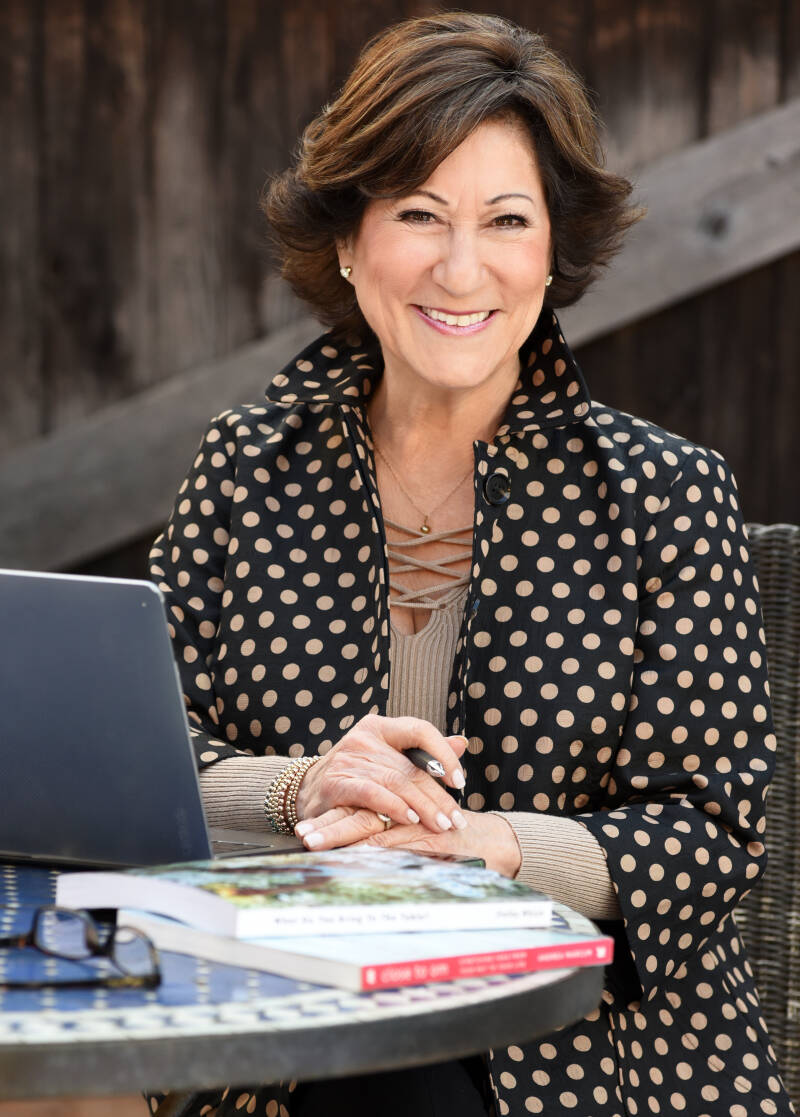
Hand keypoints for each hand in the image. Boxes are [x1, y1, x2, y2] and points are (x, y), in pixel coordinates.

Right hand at [294, 714, 468, 836]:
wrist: (306, 792)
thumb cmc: (355, 776)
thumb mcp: (387, 759)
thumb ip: (423, 753)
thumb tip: (461, 742)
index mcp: (379, 727)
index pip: (420, 731)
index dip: (443, 755)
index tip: (459, 782)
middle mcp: (364, 737)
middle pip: (411, 766)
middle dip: (438, 796)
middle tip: (456, 820)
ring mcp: (348, 758)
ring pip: (397, 782)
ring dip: (423, 807)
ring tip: (441, 825)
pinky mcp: (337, 782)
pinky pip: (372, 793)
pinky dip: (393, 806)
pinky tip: (408, 819)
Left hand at [300, 807, 522, 877]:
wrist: (498, 847)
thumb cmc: (458, 844)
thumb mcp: (425, 838)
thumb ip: (395, 842)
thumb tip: (360, 849)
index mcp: (400, 809)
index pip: (359, 810)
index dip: (331, 819)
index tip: (305, 829)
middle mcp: (403, 814)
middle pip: (358, 816)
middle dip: (328, 827)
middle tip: (301, 835)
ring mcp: (413, 825)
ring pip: (370, 827)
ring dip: (339, 835)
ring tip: (312, 842)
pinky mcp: (425, 839)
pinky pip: (393, 843)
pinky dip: (370, 848)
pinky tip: (347, 854)